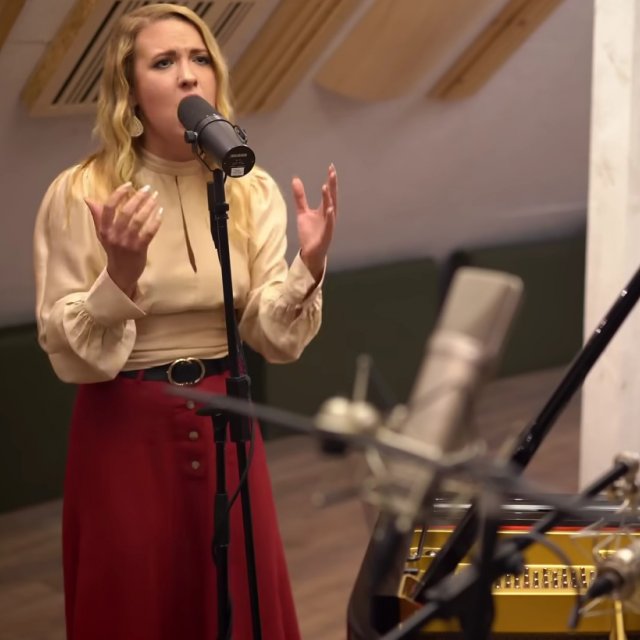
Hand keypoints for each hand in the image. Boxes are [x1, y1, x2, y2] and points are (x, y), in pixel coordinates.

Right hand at [85, 182, 162, 296]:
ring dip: (149, 207)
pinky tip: (160, 212)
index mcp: (104, 229)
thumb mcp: (102, 234)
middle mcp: (114, 235)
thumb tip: (88, 199)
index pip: (109, 207)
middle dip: (138, 198)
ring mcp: (127, 242)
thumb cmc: (113, 250)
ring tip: (155, 198)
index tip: (129, 184)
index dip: (119, 194)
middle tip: (148, 188)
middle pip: (126, 212)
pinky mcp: (139, 249)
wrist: (121, 273)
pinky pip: (149, 232)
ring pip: (139, 220)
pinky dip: (155, 221)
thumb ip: (97, 216)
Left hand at [292, 164, 337, 280]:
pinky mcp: (326, 235)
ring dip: (329, 198)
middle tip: (332, 172)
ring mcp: (329, 225)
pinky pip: (329, 225)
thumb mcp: (302, 212)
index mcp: (324, 209)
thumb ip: (300, 197)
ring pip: (330, 209)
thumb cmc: (309, 233)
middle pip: (332, 197)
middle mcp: (329, 215)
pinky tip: (329, 209)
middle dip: (332, 185)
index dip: (330, 180)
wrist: (310, 252)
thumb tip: (295, 179)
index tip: (331, 167)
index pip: (328, 192)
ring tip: (325, 187)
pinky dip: (330, 217)